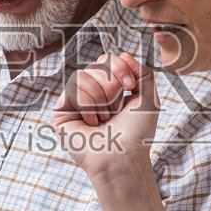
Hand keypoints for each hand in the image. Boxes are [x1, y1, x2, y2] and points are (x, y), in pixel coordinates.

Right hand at [51, 52, 158, 174]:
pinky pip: (72, 87)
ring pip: (83, 74)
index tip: (130, 86)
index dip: (119, 67)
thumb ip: (144, 72)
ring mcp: (75, 102)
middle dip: (111, 86)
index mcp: (109, 89)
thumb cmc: (136, 133)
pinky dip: (87, 105)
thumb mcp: (149, 98)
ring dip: (100, 98)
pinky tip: (91, 123)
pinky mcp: (61, 111)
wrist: (122, 156)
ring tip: (104, 120)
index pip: (107, 59)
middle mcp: (91, 93)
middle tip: (116, 110)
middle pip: (96, 64)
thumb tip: (124, 54)